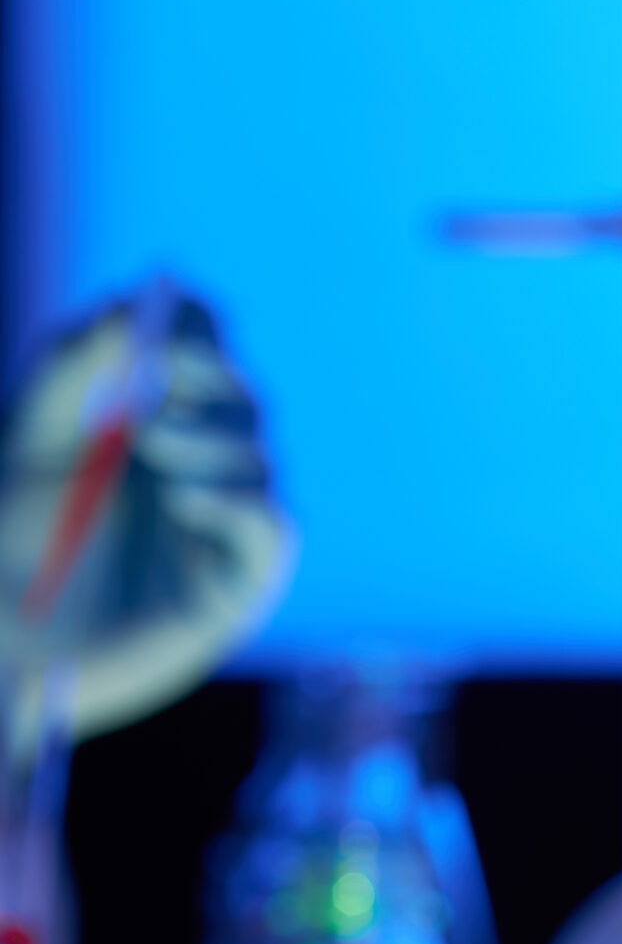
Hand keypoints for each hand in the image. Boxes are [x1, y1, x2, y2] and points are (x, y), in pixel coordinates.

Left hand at [0, 286, 295, 739]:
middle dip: (206, 376)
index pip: (204, 357)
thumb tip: (132, 300)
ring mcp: (227, 528)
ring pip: (260, 458)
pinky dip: (237, 502)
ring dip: (209, 439)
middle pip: (241, 399)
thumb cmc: (9, 548)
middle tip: (156, 372)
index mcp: (157, 426)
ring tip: (150, 444)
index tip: (165, 307)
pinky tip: (184, 496)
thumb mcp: (29, 441)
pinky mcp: (240, 585)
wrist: (3, 643)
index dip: (195, 327)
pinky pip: (273, 528)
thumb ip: (70, 367)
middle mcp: (203, 470)